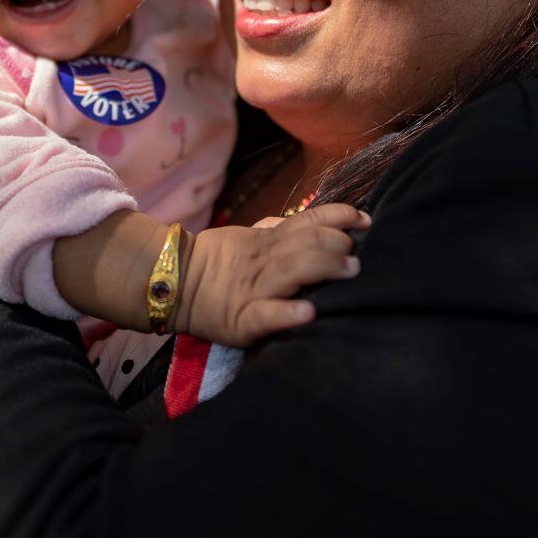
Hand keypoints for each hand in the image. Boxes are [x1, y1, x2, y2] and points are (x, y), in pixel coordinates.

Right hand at [174, 203, 368, 346]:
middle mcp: (265, 261)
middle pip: (307, 243)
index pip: (308, 220)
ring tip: (349, 270)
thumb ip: (280, 232)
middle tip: (356, 256)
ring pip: (293, 271)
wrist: (173, 285)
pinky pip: (267, 315)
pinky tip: (308, 313)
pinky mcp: (243, 320)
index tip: (364, 220)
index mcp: (267, 241)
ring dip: (326, 267)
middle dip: (337, 244)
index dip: (338, 217)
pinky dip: (288, 313)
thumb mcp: (249, 240)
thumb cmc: (218, 264)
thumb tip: (320, 222)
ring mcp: (255, 290)